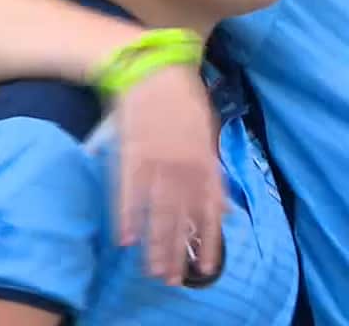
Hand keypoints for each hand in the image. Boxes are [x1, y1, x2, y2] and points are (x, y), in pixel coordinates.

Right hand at [114, 65, 224, 284]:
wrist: (153, 69)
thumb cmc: (184, 99)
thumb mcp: (207, 132)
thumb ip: (213, 170)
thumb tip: (224, 206)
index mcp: (204, 160)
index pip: (209, 208)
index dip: (209, 239)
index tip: (208, 265)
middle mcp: (183, 165)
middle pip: (181, 216)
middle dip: (178, 250)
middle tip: (174, 280)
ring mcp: (155, 161)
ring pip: (156, 209)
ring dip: (155, 242)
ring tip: (153, 269)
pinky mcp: (130, 154)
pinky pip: (128, 191)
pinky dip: (126, 215)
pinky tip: (124, 238)